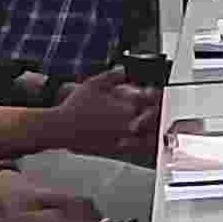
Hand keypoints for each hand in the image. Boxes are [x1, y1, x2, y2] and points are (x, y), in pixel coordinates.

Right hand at [38, 69, 157, 158]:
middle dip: (159, 112)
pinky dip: (146, 144)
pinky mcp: (116, 148)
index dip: (157, 95)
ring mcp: (123, 138)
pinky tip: (147, 141)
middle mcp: (128, 123)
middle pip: (155, 119)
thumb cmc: (75, 107)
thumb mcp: (94, 83)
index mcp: (126, 106)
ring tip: (158, 126)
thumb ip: (113, 76)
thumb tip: (124, 72)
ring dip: (156, 130)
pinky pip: (138, 148)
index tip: (157, 93)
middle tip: (161, 109)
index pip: (152, 100)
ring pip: (150, 136)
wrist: (61, 128)